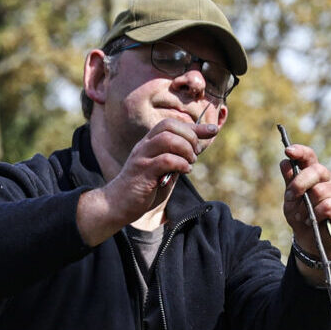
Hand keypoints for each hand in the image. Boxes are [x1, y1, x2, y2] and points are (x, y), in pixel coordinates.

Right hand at [80, 118, 218, 243]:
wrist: (117, 205)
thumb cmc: (142, 189)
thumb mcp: (163, 171)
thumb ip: (175, 160)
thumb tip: (195, 151)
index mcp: (149, 143)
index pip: (172, 124)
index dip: (195, 127)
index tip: (213, 130)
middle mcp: (144, 146)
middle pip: (169, 126)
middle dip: (189, 137)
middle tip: (194, 155)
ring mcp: (142, 158)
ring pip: (167, 139)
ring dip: (185, 150)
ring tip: (190, 163)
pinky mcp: (142, 172)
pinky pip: (165, 160)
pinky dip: (180, 164)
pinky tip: (185, 171)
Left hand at [278, 144, 330, 262]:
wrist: (312, 242)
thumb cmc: (302, 217)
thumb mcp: (290, 201)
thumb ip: (289, 182)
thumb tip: (284, 162)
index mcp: (315, 175)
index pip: (310, 157)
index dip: (300, 151)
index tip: (288, 151)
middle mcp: (330, 180)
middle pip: (316, 171)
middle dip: (299, 183)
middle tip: (290, 197)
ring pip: (320, 191)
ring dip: (305, 206)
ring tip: (302, 217)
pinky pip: (328, 207)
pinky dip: (316, 215)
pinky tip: (312, 221)